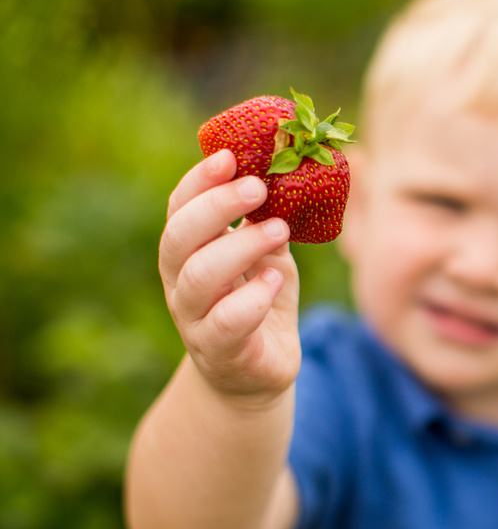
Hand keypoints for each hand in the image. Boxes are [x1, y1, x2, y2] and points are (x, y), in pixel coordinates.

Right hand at [160, 149, 301, 400]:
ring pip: (200, 276)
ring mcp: (194, 319)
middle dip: (217, 205)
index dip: (198, 181)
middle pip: (180, 237)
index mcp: (188, 251)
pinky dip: (252, 298)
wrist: (257, 373)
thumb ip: (267, 221)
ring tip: (279, 230)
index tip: (230, 156)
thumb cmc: (259, 301)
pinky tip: (274, 280)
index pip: (179, 208)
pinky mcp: (220, 351)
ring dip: (240, 246)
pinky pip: (227, 322)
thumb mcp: (267, 255)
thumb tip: (288, 173)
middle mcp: (181, 282)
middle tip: (259, 187)